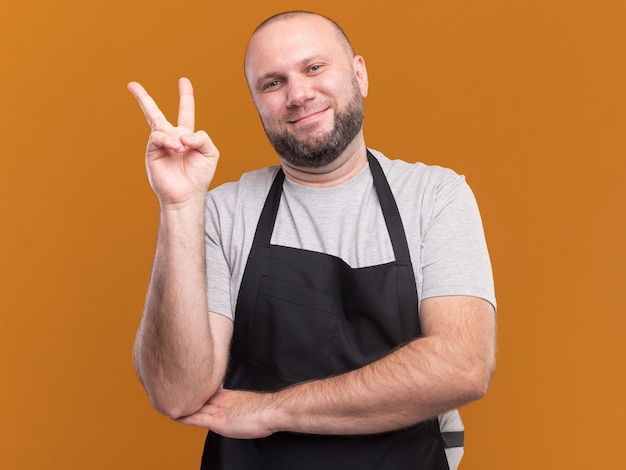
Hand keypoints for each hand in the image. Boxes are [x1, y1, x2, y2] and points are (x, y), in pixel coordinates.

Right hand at [128, 78, 218, 207]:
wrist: (187, 195)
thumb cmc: (200, 176)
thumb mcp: (210, 153)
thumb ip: (203, 137)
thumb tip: (184, 134)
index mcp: (186, 136)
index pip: (185, 112)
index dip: (186, 96)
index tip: (184, 81)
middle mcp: (170, 138)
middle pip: (155, 114)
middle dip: (144, 99)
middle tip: (132, 85)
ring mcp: (159, 145)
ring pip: (160, 126)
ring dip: (175, 137)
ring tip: (182, 149)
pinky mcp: (152, 152)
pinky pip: (157, 137)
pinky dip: (168, 140)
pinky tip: (176, 148)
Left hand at [175, 388, 275, 438]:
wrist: (270, 411)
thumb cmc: (264, 410)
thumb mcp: (248, 402)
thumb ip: (238, 403)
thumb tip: (237, 407)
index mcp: (227, 394)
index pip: (205, 391)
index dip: (193, 389)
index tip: (184, 386)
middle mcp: (219, 400)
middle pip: (196, 395)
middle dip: (182, 393)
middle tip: (167, 389)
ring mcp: (217, 410)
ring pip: (193, 405)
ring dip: (180, 403)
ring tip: (165, 400)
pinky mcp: (217, 421)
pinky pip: (196, 419)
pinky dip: (184, 417)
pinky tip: (173, 415)